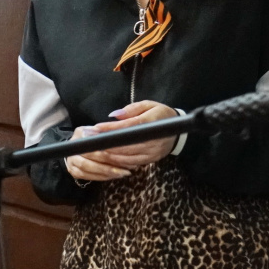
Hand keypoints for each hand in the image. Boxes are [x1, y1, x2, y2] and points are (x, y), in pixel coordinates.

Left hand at [64, 100, 180, 181]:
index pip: (128, 126)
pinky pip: (132, 163)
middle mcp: (153, 138)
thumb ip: (131, 109)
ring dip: (109, 154)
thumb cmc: (160, 115)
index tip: (96, 128)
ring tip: (94, 149)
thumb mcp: (148, 105)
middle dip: (106, 143)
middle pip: (125, 144)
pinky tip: (108, 157)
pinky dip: (118, 161)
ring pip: (127, 156)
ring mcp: (153, 151)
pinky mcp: (152, 160)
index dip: (111, 128)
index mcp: (152, 122)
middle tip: (90, 140)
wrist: (178, 131)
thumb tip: (113, 115)